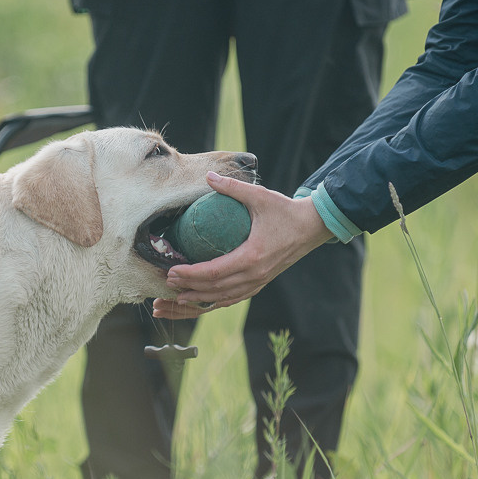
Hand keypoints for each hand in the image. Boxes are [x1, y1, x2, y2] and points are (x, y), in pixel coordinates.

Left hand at [152, 171, 333, 318]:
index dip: (190, 275)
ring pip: (222, 300)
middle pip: (214, 290)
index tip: (171, 272)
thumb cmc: (286, 211)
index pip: (214, 272)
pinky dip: (213, 302)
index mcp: (252, 257)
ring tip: (174, 303)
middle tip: (164, 287)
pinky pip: (233, 298)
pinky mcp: (260, 283)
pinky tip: (198, 302)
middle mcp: (255, 275)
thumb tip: (208, 175)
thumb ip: (233, 187)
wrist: (313, 227)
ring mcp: (258, 282)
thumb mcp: (261, 196)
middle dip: (187, 291)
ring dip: (197, 303)